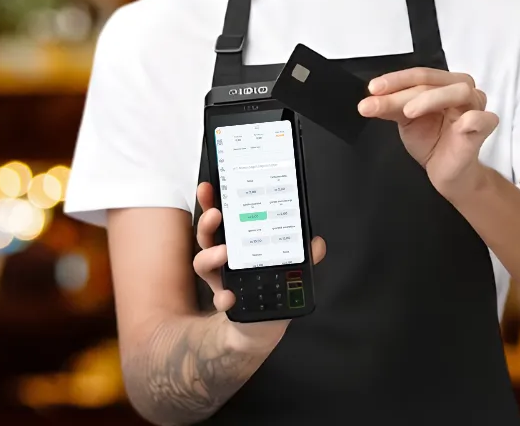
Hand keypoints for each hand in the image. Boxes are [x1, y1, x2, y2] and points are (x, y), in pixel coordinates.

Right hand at [193, 182, 326, 350]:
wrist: (258, 333)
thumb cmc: (270, 294)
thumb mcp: (288, 271)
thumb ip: (301, 257)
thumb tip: (317, 242)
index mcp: (238, 245)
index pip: (223, 219)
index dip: (212, 202)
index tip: (208, 186)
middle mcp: (224, 261)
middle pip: (207, 236)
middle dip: (207, 222)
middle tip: (216, 214)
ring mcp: (220, 282)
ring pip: (203, 264)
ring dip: (210, 256)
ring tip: (223, 253)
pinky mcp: (224, 304)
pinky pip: (219, 299)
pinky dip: (223, 298)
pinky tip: (229, 297)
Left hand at [357, 68, 495, 197]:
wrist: (446, 173)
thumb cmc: (431, 142)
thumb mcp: (405, 121)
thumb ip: (391, 107)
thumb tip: (369, 100)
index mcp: (443, 84)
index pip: (419, 74)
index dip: (395, 80)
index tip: (373, 89)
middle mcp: (461, 90)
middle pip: (433, 81)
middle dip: (403, 91)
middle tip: (380, 101)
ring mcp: (475, 107)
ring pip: (458, 91)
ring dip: (431, 99)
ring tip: (408, 112)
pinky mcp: (484, 128)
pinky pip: (483, 118)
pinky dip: (471, 119)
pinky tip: (459, 124)